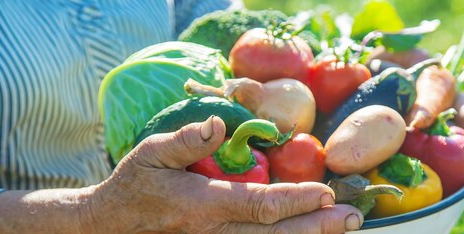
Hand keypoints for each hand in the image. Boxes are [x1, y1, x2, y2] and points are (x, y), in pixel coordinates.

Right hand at [85, 116, 362, 232]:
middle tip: (353, 217)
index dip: (296, 201)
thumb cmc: (133, 187)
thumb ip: (185, 141)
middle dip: (318, 227)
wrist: (110, 228)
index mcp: (203, 206)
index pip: (260, 205)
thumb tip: (219, 125)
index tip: (328, 193)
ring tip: (342, 228)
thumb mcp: (149, 155)